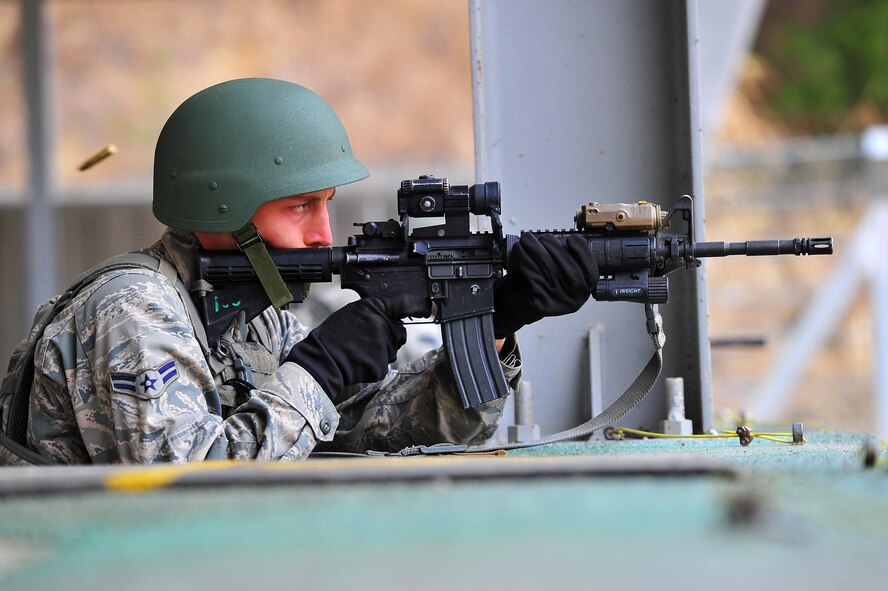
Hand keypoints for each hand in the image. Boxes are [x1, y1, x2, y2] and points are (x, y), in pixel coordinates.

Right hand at [286, 295, 430, 397]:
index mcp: (374, 308)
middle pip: (399, 332)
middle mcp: (383, 325)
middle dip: (389, 336)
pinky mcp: (381, 365)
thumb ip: (373, 312)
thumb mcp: (352, 312)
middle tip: (366, 339)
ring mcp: (383, 346)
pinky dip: (373, 365)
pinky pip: (383, 364)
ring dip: (380, 351)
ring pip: (391, 349)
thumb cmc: (333, 335)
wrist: (322, 359)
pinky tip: (359, 361)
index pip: (405, 303)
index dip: (420, 306)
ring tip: (358, 350)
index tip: (429, 308)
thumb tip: (389, 315)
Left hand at [492, 233, 597, 338]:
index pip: (591, 271)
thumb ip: (567, 257)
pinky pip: (533, 277)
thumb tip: (563, 240)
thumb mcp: (561, 271)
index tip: (571, 239)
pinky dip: (524, 260)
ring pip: (550, 271)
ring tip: (527, 239)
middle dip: (556, 248)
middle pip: (570, 270)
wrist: (522, 301)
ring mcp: (558, 303)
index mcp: (585, 289)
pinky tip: (519, 250)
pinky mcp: (540, 304)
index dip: (583, 252)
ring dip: (536, 250)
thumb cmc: (544, 281)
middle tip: (543, 237)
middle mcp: (575, 299)